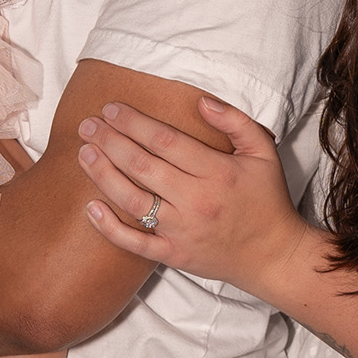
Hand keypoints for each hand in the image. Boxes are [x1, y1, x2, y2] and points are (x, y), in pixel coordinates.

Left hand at [76, 95, 307, 299]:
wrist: (274, 255)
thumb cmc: (267, 200)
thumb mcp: (263, 152)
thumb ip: (235, 121)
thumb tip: (200, 101)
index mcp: (216, 172)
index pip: (165, 140)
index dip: (134, 123)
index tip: (112, 108)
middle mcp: (196, 201)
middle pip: (142, 166)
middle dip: (110, 141)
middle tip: (87, 125)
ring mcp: (182, 231)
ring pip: (132, 200)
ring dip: (103, 174)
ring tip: (84, 153)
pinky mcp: (174, 255)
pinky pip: (135, 243)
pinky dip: (109, 228)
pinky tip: (90, 207)